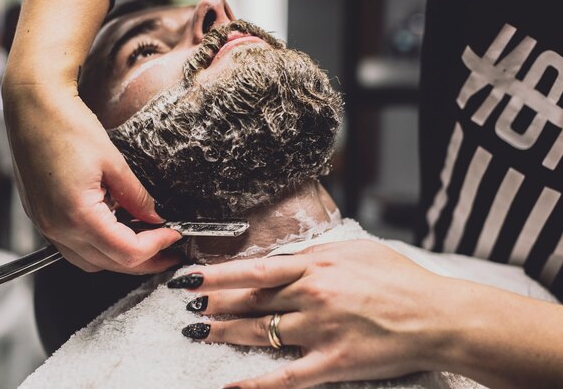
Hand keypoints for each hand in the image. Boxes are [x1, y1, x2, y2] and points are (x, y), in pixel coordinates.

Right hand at [2, 0, 181, 273]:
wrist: (32, 107)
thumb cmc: (65, 125)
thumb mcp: (113, 161)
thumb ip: (136, 197)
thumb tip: (154, 217)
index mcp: (77, 214)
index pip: (126, 251)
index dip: (156, 246)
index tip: (174, 234)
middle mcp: (57, 227)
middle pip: (110, 263)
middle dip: (145, 260)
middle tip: (169, 250)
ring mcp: (46, 225)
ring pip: (91, 262)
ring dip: (121, 258)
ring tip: (147, 242)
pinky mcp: (42, 217)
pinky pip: (74, 248)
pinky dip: (100, 246)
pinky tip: (117, 230)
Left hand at [175, 240, 448, 388]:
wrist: (437, 316)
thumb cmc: (400, 279)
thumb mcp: (357, 251)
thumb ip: (318, 254)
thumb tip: (287, 259)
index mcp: (316, 265)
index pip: (254, 269)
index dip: (218, 274)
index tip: (191, 277)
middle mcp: (312, 295)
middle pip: (251, 302)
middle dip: (215, 304)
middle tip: (189, 305)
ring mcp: (319, 331)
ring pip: (260, 334)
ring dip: (225, 333)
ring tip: (199, 331)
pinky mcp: (332, 363)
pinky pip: (285, 376)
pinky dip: (255, 382)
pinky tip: (230, 382)